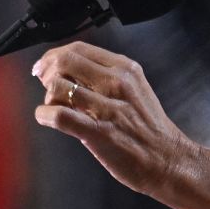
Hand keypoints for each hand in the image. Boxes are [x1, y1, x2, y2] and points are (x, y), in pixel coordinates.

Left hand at [32, 41, 189, 198]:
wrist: (167, 159)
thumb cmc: (148, 127)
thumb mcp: (134, 88)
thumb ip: (106, 75)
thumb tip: (69, 68)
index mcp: (125, 68)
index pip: (79, 48)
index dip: (55, 55)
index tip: (46, 65)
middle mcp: (117, 83)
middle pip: (65, 62)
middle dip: (46, 70)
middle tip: (42, 81)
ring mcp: (108, 108)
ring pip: (59, 87)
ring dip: (48, 96)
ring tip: (53, 106)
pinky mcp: (99, 132)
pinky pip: (60, 116)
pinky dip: (45, 115)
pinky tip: (47, 118)